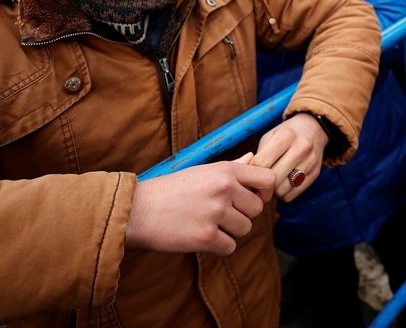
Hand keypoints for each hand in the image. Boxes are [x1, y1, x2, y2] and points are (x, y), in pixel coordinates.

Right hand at [125, 153, 275, 255]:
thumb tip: (252, 158)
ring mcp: (216, 212)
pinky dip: (219, 246)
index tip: (254, 198)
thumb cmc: (170, 190)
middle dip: (243, 215)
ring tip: (208, 224)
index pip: (268, 179)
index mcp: (225, 170)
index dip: (265, 192)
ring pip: (245, 229)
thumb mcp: (201, 171)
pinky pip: (230, 247)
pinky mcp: (206, 237)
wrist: (137, 211)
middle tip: (220, 215)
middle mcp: (224, 188)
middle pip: (257, 209)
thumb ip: (231, 167)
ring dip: (230, 231)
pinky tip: (202, 237)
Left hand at [251, 113, 327, 201]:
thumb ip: (259, 155)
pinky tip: (281, 185)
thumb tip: (248, 179)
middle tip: (257, 183)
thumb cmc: (285, 134)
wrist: (313, 129)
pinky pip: (292, 195)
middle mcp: (301, 148)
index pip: (262, 163)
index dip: (252, 171)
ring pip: (282, 190)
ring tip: (270, 184)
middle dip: (262, 184)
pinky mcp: (315, 174)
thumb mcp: (270, 136)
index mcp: (285, 136)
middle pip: (273, 179)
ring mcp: (310, 162)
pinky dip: (283, 194)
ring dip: (272, 192)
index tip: (250, 173)